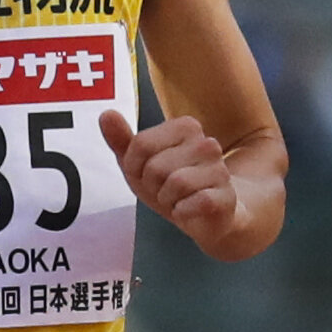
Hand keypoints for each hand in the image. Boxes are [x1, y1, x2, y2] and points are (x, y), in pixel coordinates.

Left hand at [101, 106, 247, 249]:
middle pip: (155, 167)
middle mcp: (206, 143)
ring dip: (167, 199)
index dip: (134, 167)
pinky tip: (188, 210)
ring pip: (175, 183)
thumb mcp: (139, 164)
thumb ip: (121, 140)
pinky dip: (182, 212)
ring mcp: (220, 169)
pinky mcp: (226, 196)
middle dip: (152, 186)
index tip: (147, 175)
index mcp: (186, 127)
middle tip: (165, 190)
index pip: (140, 144)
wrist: (206, 217)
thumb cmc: (170, 186)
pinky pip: (194, 202)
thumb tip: (106, 114)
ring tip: (177, 200)